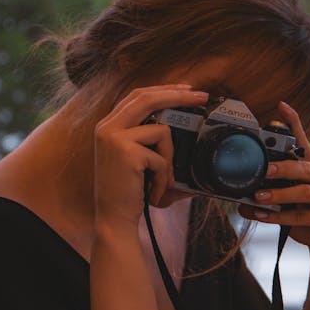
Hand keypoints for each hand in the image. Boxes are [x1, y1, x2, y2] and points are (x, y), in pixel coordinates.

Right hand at [93, 84, 207, 227]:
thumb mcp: (136, 159)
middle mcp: (107, 127)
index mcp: (108, 126)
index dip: (163, 89)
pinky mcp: (126, 152)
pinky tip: (154, 192)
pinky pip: (161, 158)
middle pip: (148, 98)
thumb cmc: (129, 193)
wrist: (113, 220)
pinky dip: (164, 178)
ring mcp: (114, 138)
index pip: (137, 96)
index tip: (185, 89)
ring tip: (162, 181)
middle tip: (203, 96)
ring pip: (161, 132)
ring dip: (169, 159)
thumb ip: (149, 139)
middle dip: (178, 95)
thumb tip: (184, 122)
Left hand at [238, 102, 309, 268]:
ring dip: (279, 195)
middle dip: (281, 167)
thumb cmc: (309, 221)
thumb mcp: (287, 207)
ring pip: (304, 192)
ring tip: (258, 197)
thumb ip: (269, 201)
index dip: (294, 123)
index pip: (304, 142)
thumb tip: (241, 201)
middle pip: (303, 167)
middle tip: (262, 170)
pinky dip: (281, 217)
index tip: (281, 106)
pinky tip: (264, 216)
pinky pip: (304, 215)